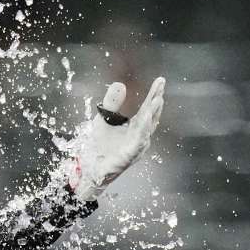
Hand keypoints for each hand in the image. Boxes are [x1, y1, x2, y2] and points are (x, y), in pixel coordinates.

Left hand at [68, 78, 165, 201]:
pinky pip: (137, 141)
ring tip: (158, 99)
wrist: (89, 168)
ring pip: (146, 128)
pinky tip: (145, 119)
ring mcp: (136, 146)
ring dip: (152, 113)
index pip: (147, 108)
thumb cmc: (99, 145)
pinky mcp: (128, 156)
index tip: (160, 81)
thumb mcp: (103, 119)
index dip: (154, 94)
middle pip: (150, 116)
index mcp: (136, 127)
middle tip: (161, 84)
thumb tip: (120, 84)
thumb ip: (111, 103)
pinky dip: (142, 130)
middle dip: (156, 100)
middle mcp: (140, 136)